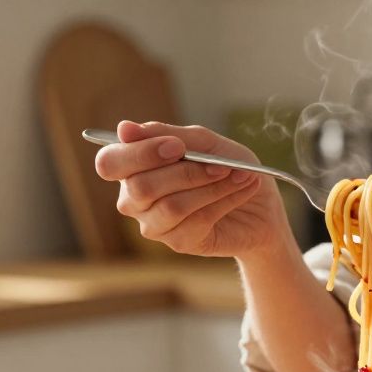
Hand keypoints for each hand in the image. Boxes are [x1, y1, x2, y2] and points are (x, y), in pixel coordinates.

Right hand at [93, 120, 290, 259]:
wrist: (261, 204)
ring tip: (238, 175)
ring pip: (171, 206)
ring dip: (210, 186)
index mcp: (132, 167)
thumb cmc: (227, 166)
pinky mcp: (179, 242)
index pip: (110, 163)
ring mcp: (154, 224)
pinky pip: (196, 220)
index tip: (176, 146)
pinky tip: (243, 188)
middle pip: (140, 188)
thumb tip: (124, 129)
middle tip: (219, 164)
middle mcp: (135, 199)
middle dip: (184, 172)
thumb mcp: (203, 142)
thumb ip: (166, 134)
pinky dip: (224, 200)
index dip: (140, 154)